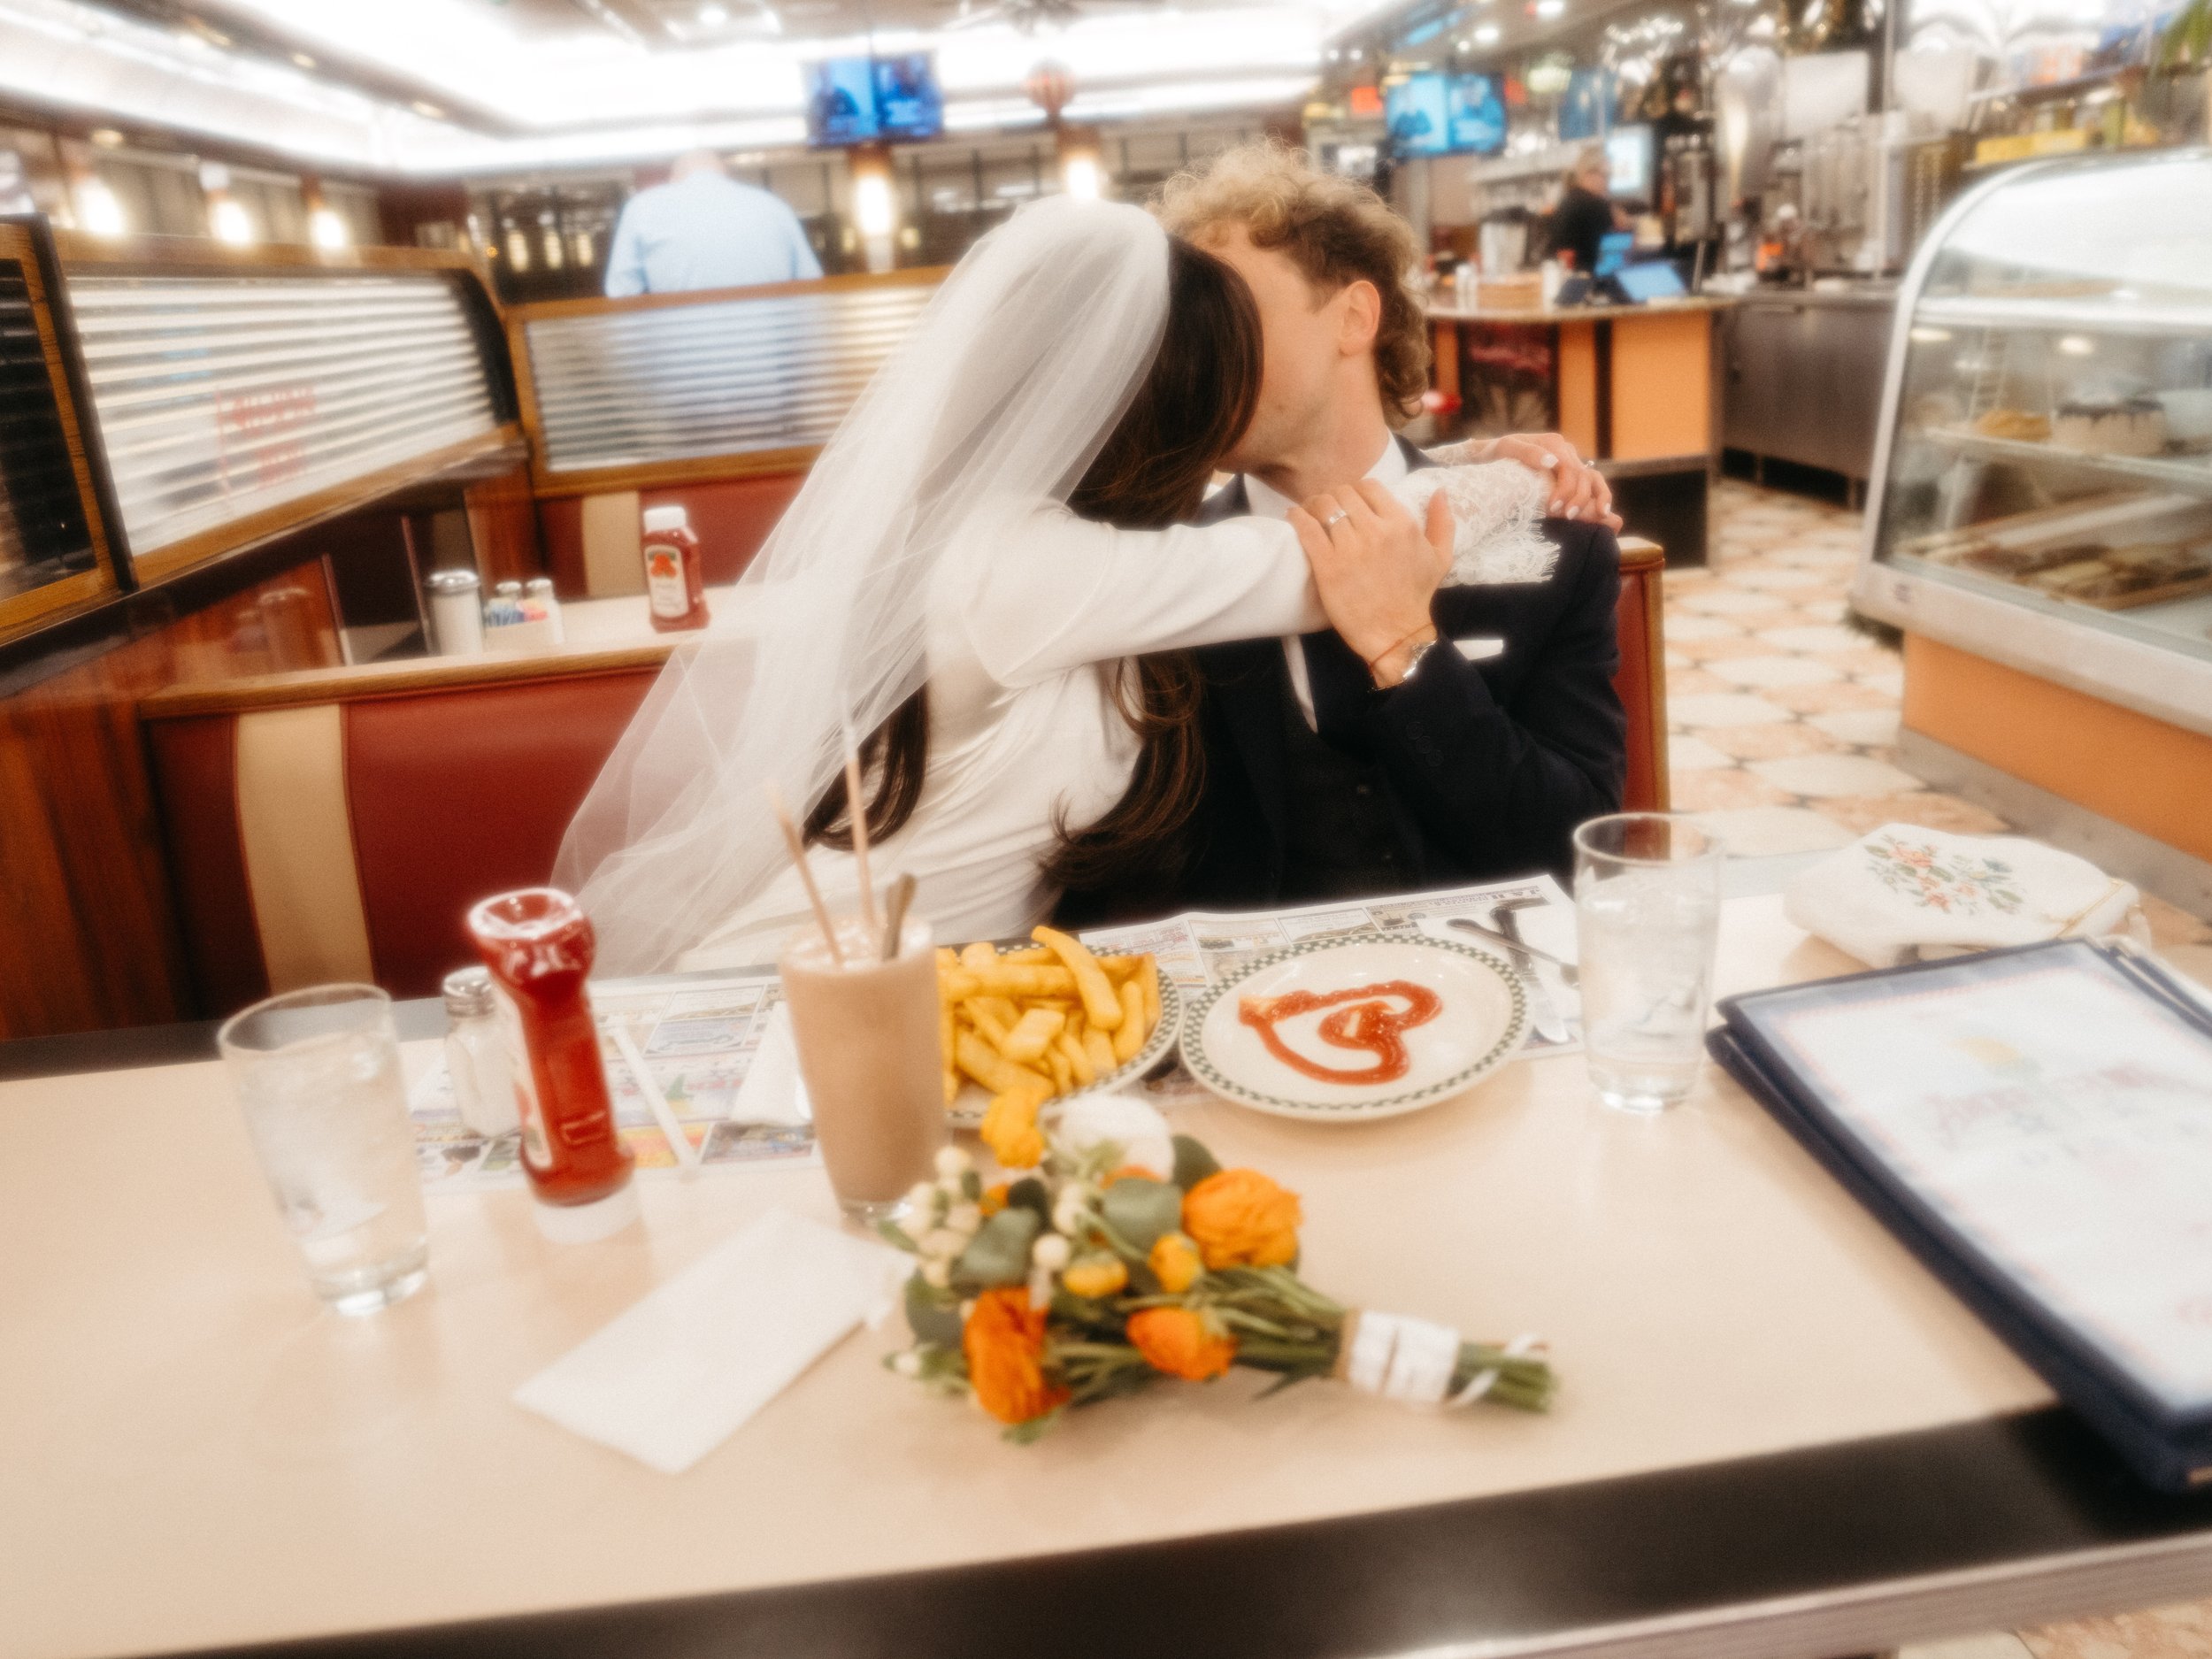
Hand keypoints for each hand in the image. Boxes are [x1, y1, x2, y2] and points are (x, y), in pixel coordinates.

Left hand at [1287, 480, 1452, 688]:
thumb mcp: (1440, 557)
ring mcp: (1350, 547)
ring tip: (1308, 512)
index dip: (1355, 490)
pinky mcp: (1328, 565)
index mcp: (1401, 524)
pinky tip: (1293, 516)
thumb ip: (1443, 522)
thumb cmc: (1416, 597)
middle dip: (1332, 496)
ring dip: (1312, 505)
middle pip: (1343, 494)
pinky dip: (1296, 517)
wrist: (1396, 633)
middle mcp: (1376, 531)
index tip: (1348, 501)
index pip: (1369, 487)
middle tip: (1325, 508)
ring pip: (1323, 506)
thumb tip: (1439, 492)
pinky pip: (1306, 528)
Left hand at [1482, 433, 1620, 528]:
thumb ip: (1527, 452)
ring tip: (1596, 516)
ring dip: (1594, 498)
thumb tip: (1551, 462)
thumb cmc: (1496, 454)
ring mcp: (1570, 462)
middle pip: (1582, 475)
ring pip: (1592, 478)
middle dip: (1578, 498)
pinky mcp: (1571, 475)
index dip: (1565, 488)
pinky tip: (1601, 512)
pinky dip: (1600, 496)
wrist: (1491, 457)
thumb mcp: (1505, 449)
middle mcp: (1565, 451)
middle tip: (1566, 517)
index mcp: (1553, 443)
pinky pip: (1592, 483)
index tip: (1552, 509)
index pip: (1569, 467)